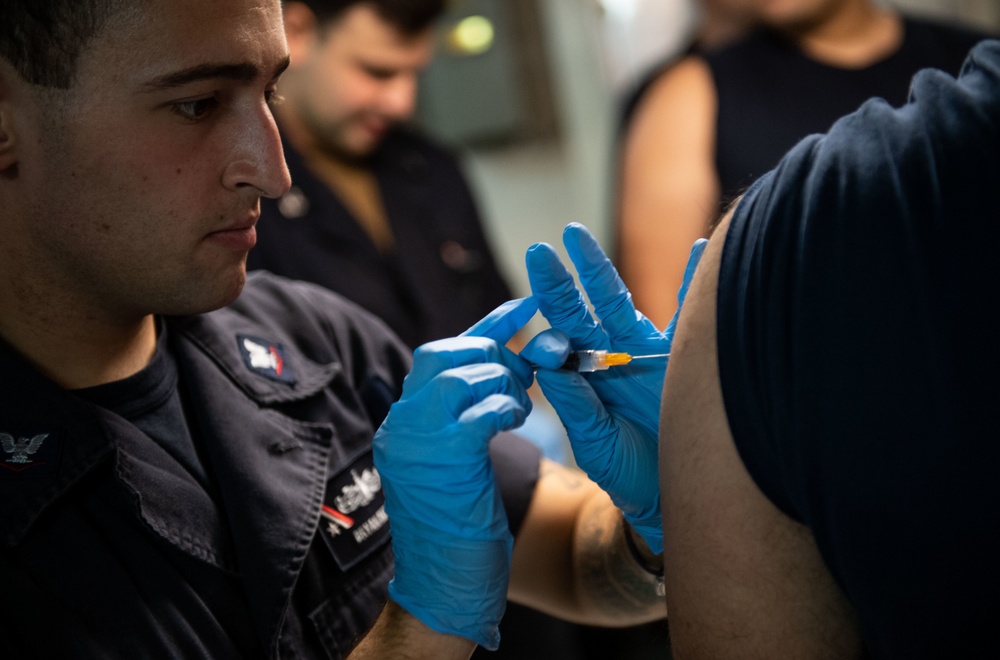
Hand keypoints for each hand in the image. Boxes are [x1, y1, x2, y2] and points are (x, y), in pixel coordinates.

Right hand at [373, 297, 537, 649]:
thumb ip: (468, 416)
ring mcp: (416, 440)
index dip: (490, 326)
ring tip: (517, 408)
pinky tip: (514, 421)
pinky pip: (477, 410)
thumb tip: (505, 373)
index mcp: (404, 420)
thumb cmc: (458, 526)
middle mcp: (402, 423)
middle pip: (444, 353)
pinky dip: (504, 408)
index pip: (444, 353)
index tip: (526, 306)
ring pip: (461, 375)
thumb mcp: (458, 461)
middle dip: (493, 353)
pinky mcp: (442, 460)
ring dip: (501, 384)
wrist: (443, 585)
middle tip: (525, 373)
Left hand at [521, 223, 705, 552]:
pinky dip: (699, 280)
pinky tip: (703, 247)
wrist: (672, 493)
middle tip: (541, 248)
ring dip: (599, 269)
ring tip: (577, 234)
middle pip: (582, 308)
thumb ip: (577, 406)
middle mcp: (611, 355)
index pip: (561, 335)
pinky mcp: (687, 357)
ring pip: (620, 301)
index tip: (539, 301)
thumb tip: (549, 364)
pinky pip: (693, 313)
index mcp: (585, 374)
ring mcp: (648, 352)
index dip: (550, 317)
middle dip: (562, 278)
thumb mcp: (597, 443)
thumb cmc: (628, 473)